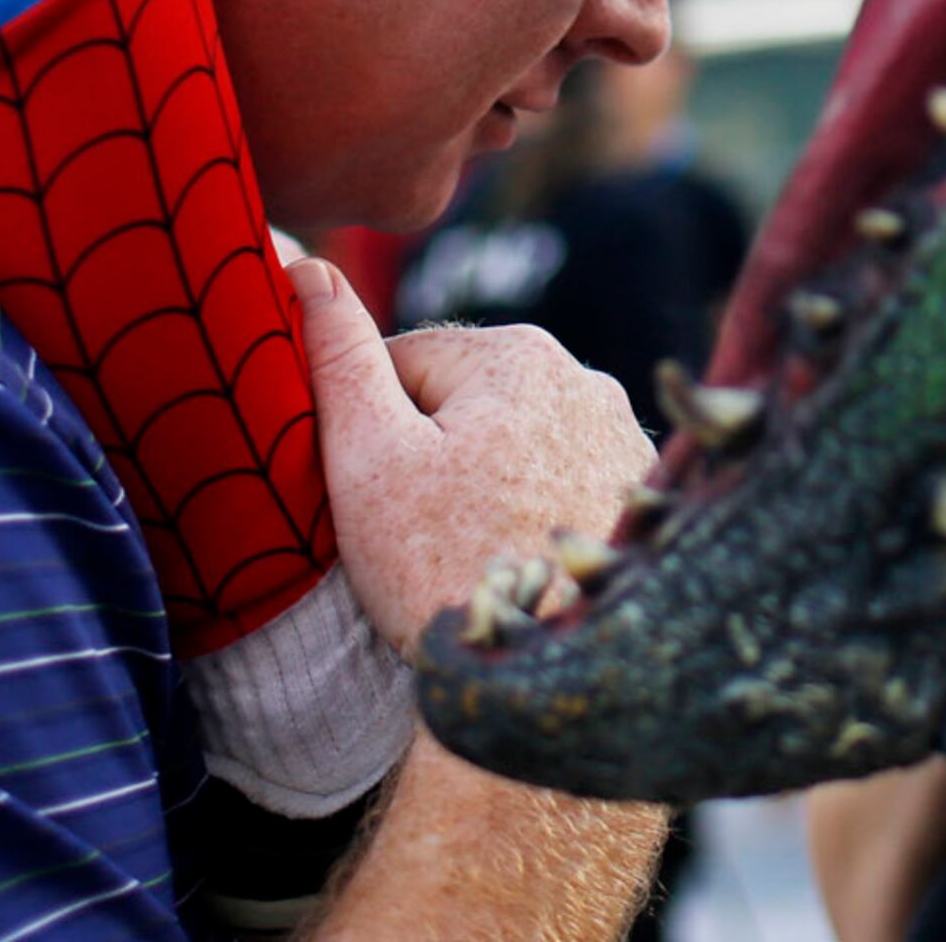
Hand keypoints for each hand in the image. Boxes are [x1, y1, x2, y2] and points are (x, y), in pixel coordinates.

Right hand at [293, 258, 652, 645]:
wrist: (536, 680)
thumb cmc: (440, 568)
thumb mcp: (367, 458)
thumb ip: (337, 356)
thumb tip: (305, 266)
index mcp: (520, 353)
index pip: (404, 363)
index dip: (366, 429)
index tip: (367, 494)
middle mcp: (588, 381)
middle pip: (463, 402)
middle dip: (426, 453)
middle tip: (411, 534)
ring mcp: (624, 441)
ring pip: (510, 445)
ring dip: (477, 482)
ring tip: (459, 554)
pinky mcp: (640, 500)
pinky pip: (556, 484)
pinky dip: (526, 512)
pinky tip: (508, 562)